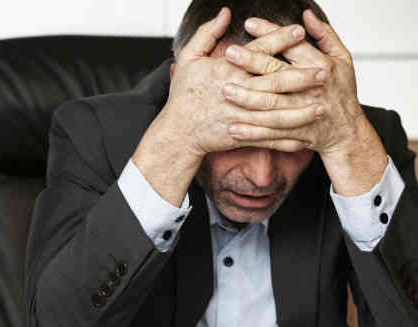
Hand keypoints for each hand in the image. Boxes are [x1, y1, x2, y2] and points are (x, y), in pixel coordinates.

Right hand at [159, 8, 325, 156]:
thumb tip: (225, 13)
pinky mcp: (241, 135)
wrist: (178, 132)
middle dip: (300, 76)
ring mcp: (240, 116)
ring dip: (301, 110)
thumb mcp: (189, 59)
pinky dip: (286, 138)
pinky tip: (304, 134)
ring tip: (322, 105)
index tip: (300, 30)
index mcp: (226, 72)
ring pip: (276, 113)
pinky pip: (268, 137)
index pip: (258, 52)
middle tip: (323, 72)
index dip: (279, 40)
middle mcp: (236, 93)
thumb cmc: (183, 95)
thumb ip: (207, 34)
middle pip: (273, 82)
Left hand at [222, 11, 365, 156]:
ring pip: (272, 106)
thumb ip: (325, 35)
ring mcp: (303, 114)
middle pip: (277, 74)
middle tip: (229, 54)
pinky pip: (271, 134)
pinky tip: (233, 128)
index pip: (292, 46)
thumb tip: (307, 15)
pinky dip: (252, 133)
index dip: (271, 34)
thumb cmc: (341, 92)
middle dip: (252, 63)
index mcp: (321, 67)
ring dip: (247, 99)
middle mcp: (311, 90)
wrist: (347, 132)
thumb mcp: (343, 58)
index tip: (249, 24)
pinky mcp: (296, 135)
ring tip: (225, 91)